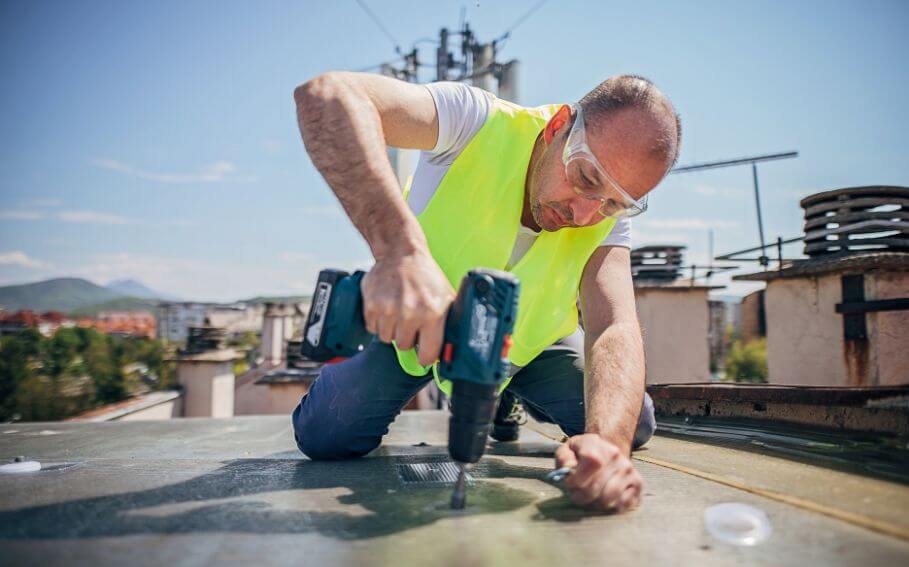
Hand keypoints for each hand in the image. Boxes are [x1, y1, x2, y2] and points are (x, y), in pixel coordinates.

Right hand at [361, 248, 455, 365]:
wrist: (401, 253)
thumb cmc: (426, 277)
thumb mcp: (446, 297)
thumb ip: (449, 324)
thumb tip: (452, 351)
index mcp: (433, 313)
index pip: (427, 354)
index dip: (425, 356)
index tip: (423, 354)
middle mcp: (410, 313)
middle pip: (404, 346)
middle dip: (407, 337)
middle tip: (410, 322)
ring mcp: (388, 309)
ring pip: (387, 339)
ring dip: (392, 329)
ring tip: (398, 312)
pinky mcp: (371, 305)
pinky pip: (373, 328)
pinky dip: (378, 322)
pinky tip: (386, 307)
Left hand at [555, 434, 642, 512]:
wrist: (606, 452)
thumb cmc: (582, 455)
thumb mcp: (567, 450)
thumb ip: (564, 458)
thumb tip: (568, 468)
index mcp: (596, 444)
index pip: (592, 463)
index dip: (578, 479)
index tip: (570, 483)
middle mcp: (616, 455)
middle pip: (597, 487)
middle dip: (581, 496)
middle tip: (576, 494)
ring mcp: (628, 470)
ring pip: (609, 499)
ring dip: (595, 504)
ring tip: (589, 497)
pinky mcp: (637, 483)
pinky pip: (623, 504)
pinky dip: (611, 507)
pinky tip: (603, 498)